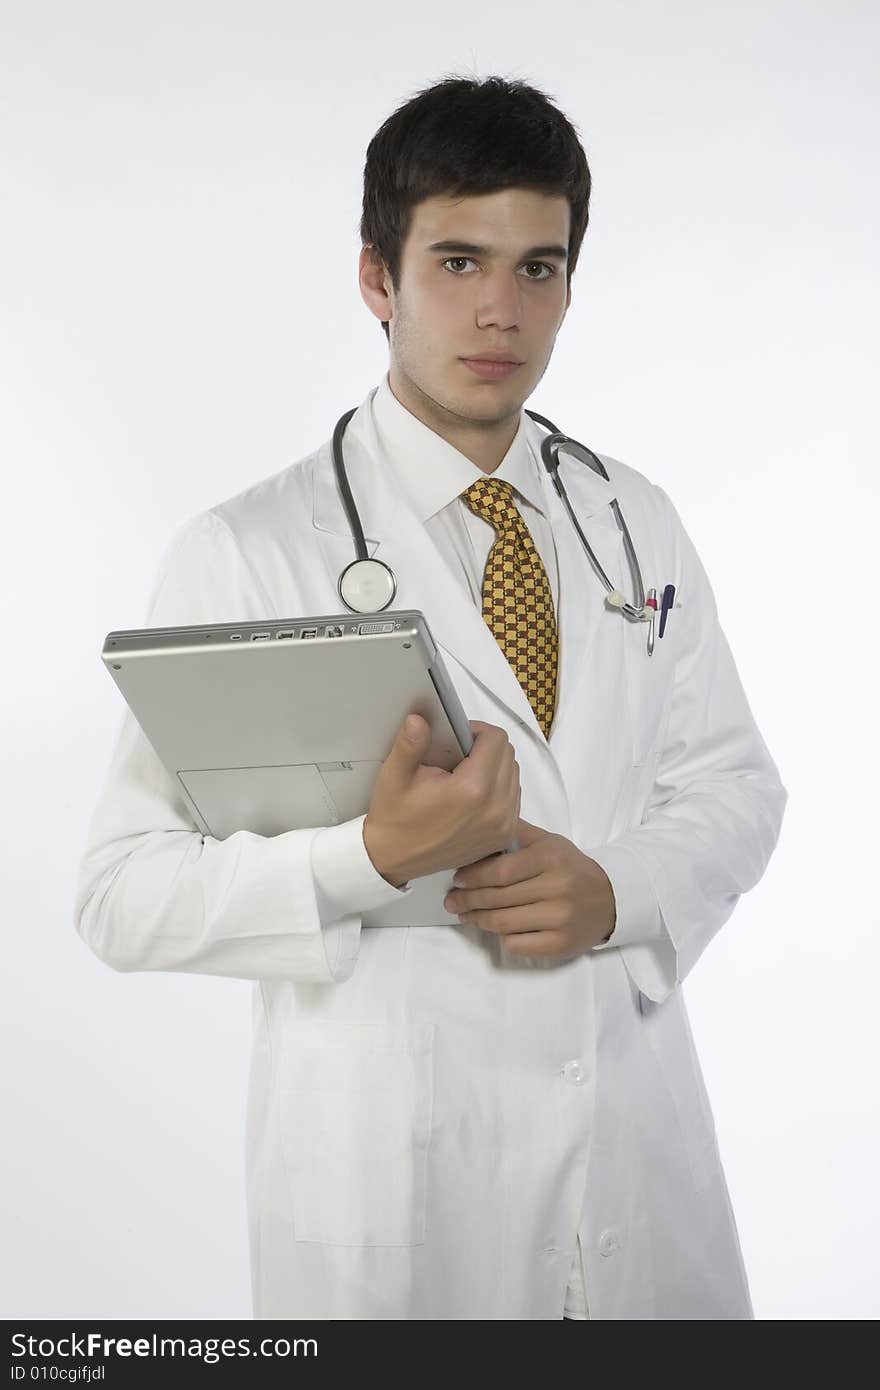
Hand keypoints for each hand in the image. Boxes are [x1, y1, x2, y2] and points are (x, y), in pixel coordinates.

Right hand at [364, 716, 520, 887]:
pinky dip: (499, 788)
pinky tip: (473, 794)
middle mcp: (496, 809)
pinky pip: (514, 798)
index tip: (458, 737)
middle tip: (458, 755)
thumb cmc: (395, 819)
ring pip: (514, 775)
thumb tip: (419, 719)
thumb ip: (410, 744)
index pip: (496, 740)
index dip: (477, 730)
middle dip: (486, 747)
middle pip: (508, 755)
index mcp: (472, 790)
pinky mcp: (504, 837)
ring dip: (495, 767)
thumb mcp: (394, 777)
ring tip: (465, 775)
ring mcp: (504, 825)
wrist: (394, 860)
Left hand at [443, 817, 615, 957]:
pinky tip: (494, 930)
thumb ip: (517, 831)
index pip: (501, 871)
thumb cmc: (571, 868)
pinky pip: (518, 944)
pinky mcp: (560, 944)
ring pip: (504, 923)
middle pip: (498, 898)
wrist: (611, 899)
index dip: (474, 877)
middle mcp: (557, 888)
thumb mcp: (549, 842)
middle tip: (451, 900)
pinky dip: (502, 938)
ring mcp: (560, 919)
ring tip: (464, 914)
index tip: (458, 879)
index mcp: (550, 858)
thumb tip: (481, 819)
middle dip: (468, 900)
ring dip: (478, 920)